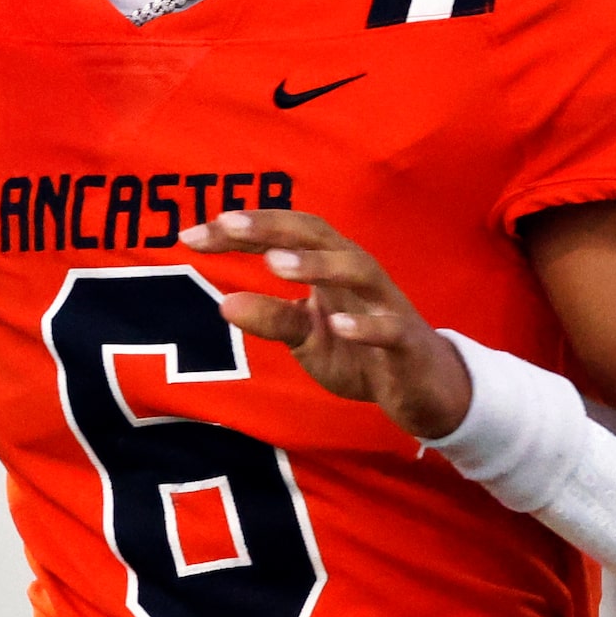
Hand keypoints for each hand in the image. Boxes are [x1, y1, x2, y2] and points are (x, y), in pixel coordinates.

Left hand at [183, 209, 470, 439]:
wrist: (425, 391)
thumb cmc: (361, 353)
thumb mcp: (307, 338)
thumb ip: (271, 318)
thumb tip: (223, 304)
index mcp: (330, 266)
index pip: (282, 236)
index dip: (240, 231)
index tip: (190, 235)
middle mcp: (357, 274)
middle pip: (318, 235)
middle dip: (273, 227)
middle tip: (227, 225)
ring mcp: (386, 304)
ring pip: (358, 270)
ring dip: (317, 265)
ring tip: (276, 266)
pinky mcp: (408, 342)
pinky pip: (390, 328)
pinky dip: (366, 326)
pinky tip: (337, 326)